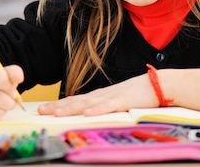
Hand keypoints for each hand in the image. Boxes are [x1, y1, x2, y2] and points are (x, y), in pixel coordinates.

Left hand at [37, 73, 157, 116]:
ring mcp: (111, 97)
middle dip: (57, 106)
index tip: (43, 109)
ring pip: (87, 103)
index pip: (74, 100)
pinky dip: (97, 110)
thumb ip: (103, 107)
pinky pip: (108, 106)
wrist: (158, 84)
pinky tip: (86, 114)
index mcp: (99, 96)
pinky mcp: (124, 100)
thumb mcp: (116, 101)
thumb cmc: (139, 94)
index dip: (58, 104)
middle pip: (75, 101)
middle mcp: (101, 95)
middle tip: (40, 110)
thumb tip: (89, 114)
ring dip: (71, 108)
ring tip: (56, 113)